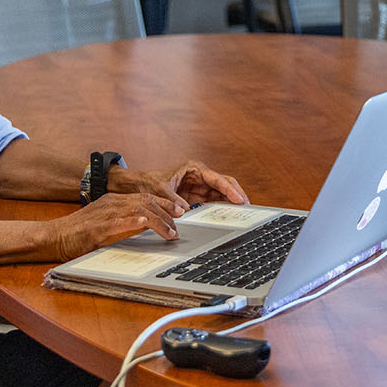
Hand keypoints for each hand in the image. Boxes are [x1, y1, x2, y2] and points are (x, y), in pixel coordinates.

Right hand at [46, 192, 186, 260]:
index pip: (145, 197)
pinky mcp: (96, 228)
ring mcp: (104, 215)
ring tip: (170, 231)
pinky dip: (131, 222)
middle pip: (146, 202)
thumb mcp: (107, 222)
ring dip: (157, 220)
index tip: (180, 211)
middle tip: (180, 224)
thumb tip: (147, 225)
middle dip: (166, 212)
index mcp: (115, 201)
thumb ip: (125, 221)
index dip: (165, 203)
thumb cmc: (80, 232)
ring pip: (137, 211)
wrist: (54, 236)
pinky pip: (116, 222)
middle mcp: (112, 204)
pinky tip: (143, 224)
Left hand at [115, 160, 248, 209]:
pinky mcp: (197, 197)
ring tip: (242, 215)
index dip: (230, 190)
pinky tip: (228, 218)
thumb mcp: (160, 191)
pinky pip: (213, 203)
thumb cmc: (148, 182)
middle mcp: (200, 176)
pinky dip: (221, 210)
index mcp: (194, 169)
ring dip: (231, 204)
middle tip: (248, 207)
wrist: (137, 186)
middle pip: (225, 184)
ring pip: (221, 194)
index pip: (217, 179)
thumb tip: (186, 212)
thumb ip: (173, 201)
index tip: (239, 200)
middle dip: (237, 195)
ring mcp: (200, 187)